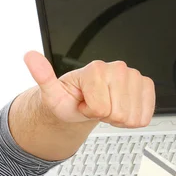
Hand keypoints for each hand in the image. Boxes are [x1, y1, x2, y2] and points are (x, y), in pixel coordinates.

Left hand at [24, 51, 154, 127]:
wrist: (81, 101)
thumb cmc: (68, 99)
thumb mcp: (51, 93)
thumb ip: (42, 76)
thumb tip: (29, 56)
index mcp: (96, 69)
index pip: (100, 109)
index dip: (89, 112)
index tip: (83, 104)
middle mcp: (118, 68)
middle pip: (118, 113)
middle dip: (104, 116)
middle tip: (94, 106)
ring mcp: (134, 76)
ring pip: (132, 116)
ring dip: (118, 118)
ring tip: (105, 106)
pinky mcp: (146, 86)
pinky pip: (146, 114)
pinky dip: (132, 118)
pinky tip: (119, 108)